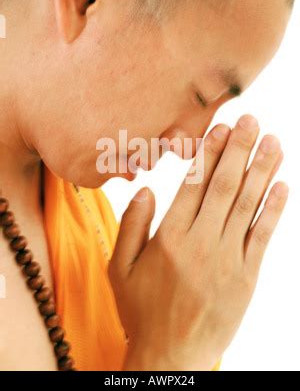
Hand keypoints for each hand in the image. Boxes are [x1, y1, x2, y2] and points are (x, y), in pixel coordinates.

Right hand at [108, 115, 287, 370]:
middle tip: (253, 122)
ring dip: (262, 171)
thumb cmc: (141, 310)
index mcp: (169, 238)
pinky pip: (263, 237)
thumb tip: (146, 189)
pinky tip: (282, 185)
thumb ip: (131, 226)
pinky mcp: (247, 277)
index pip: (194, 184)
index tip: (221, 128)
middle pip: (225, 187)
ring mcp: (227, 260)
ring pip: (248, 206)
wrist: (171, 357)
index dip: (210, 153)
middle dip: (240, 150)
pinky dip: (274, 209)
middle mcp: (201, 243)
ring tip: (274, 142)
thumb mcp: (119, 269)